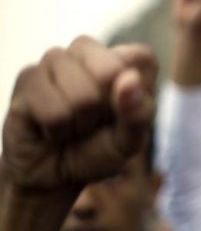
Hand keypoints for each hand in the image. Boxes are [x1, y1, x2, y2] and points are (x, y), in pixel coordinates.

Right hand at [1, 36, 156, 189]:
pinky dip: (57, 130)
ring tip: (72, 126)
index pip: (143, 58)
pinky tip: (50, 129)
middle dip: (105, 109)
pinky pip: (54, 110)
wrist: (53, 175)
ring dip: (79, 122)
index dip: (135, 91)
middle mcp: (90, 54)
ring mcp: (57, 61)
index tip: (125, 112)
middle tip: (94, 121)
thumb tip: (130, 79)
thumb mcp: (128, 141)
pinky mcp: (28, 77)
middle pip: (112, 69)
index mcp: (124, 62)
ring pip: (81, 92)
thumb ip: (137, 113)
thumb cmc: (98, 151)